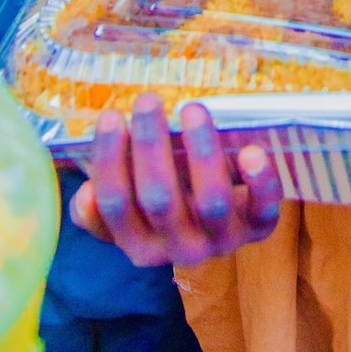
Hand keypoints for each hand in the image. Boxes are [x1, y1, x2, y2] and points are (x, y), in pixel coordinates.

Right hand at [70, 94, 283, 265]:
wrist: (223, 230)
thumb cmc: (168, 207)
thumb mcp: (131, 213)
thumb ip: (101, 208)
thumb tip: (86, 195)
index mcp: (139, 246)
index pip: (116, 205)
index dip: (110, 160)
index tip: (112, 115)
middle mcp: (179, 251)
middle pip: (159, 199)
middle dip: (151, 146)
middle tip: (148, 100)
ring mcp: (222, 241)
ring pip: (210, 201)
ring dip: (200, 152)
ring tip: (192, 110)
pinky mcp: (258, 228)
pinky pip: (264, 209)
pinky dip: (260, 181)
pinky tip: (252, 150)